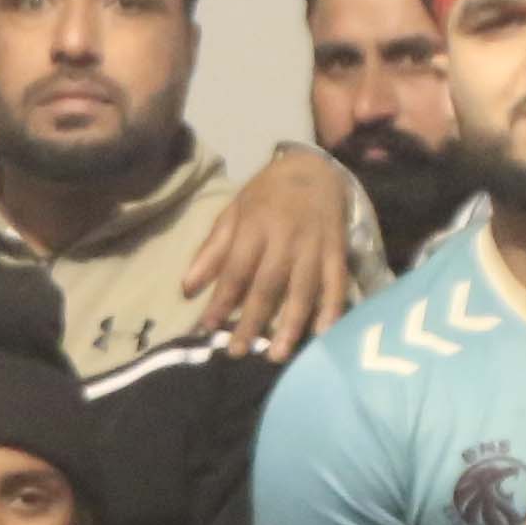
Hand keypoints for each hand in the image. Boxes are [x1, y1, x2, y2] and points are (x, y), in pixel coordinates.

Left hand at [187, 147, 368, 356]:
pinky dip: (332, 310)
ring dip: (290, 325)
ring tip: (277, 355)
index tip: (208, 328)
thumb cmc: (268, 194)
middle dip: (252, 322)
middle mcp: (286, 238)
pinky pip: (337, 285)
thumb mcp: (234, 211)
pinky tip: (323, 335)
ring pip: (303, 290)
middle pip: (267, 285)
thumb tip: (187, 288)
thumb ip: (213, 250)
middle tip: (237, 352)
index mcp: (255, 226)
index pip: (236, 269)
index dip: (221, 300)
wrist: (316, 169)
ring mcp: (315, 246)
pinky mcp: (338, 252)